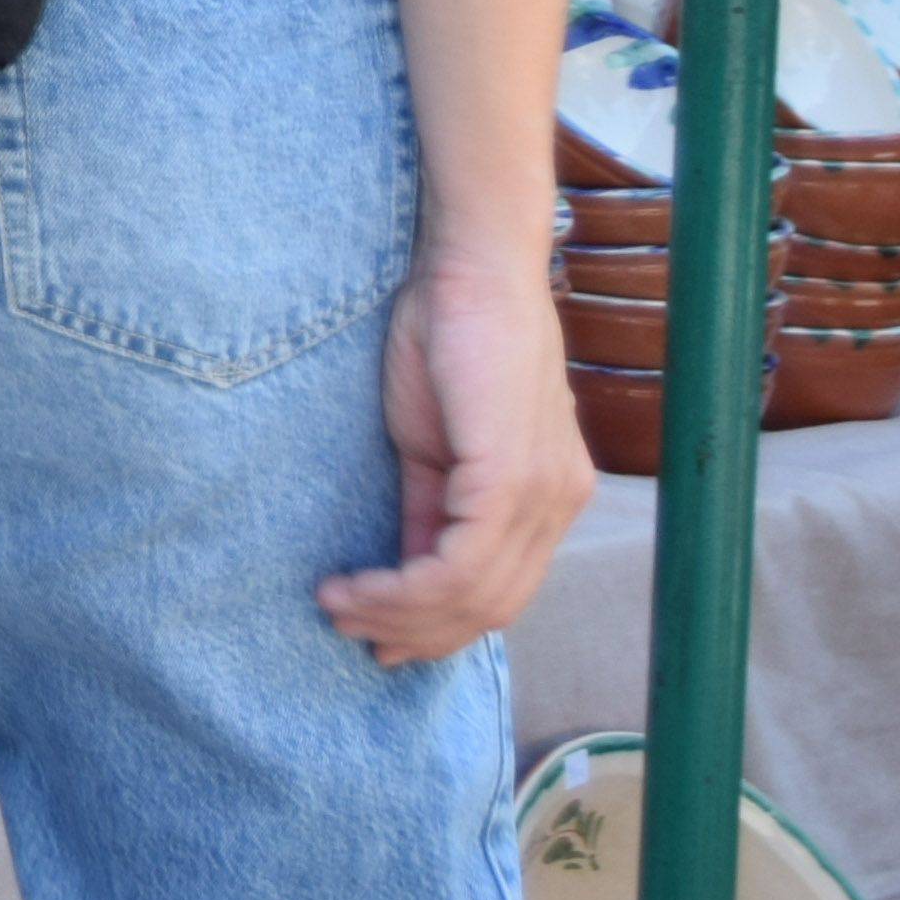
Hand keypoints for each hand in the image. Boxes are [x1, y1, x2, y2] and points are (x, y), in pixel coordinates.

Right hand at [316, 235, 586, 661]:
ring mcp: (543, 493)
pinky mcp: (513, 478)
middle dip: (416, 631)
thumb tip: (406, 567)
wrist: (468, 265)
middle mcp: (560, 502)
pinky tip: (358, 582)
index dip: (440, 625)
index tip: (378, 634)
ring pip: (477, 597)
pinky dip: (404, 588)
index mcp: (548, 493)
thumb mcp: (434, 438)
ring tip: (340, 607)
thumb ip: (431, 504)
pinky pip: (462, 566)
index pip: (502, 589)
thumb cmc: (446, 333)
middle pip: (492, 607)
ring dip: (400, 614)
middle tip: (349, 629)